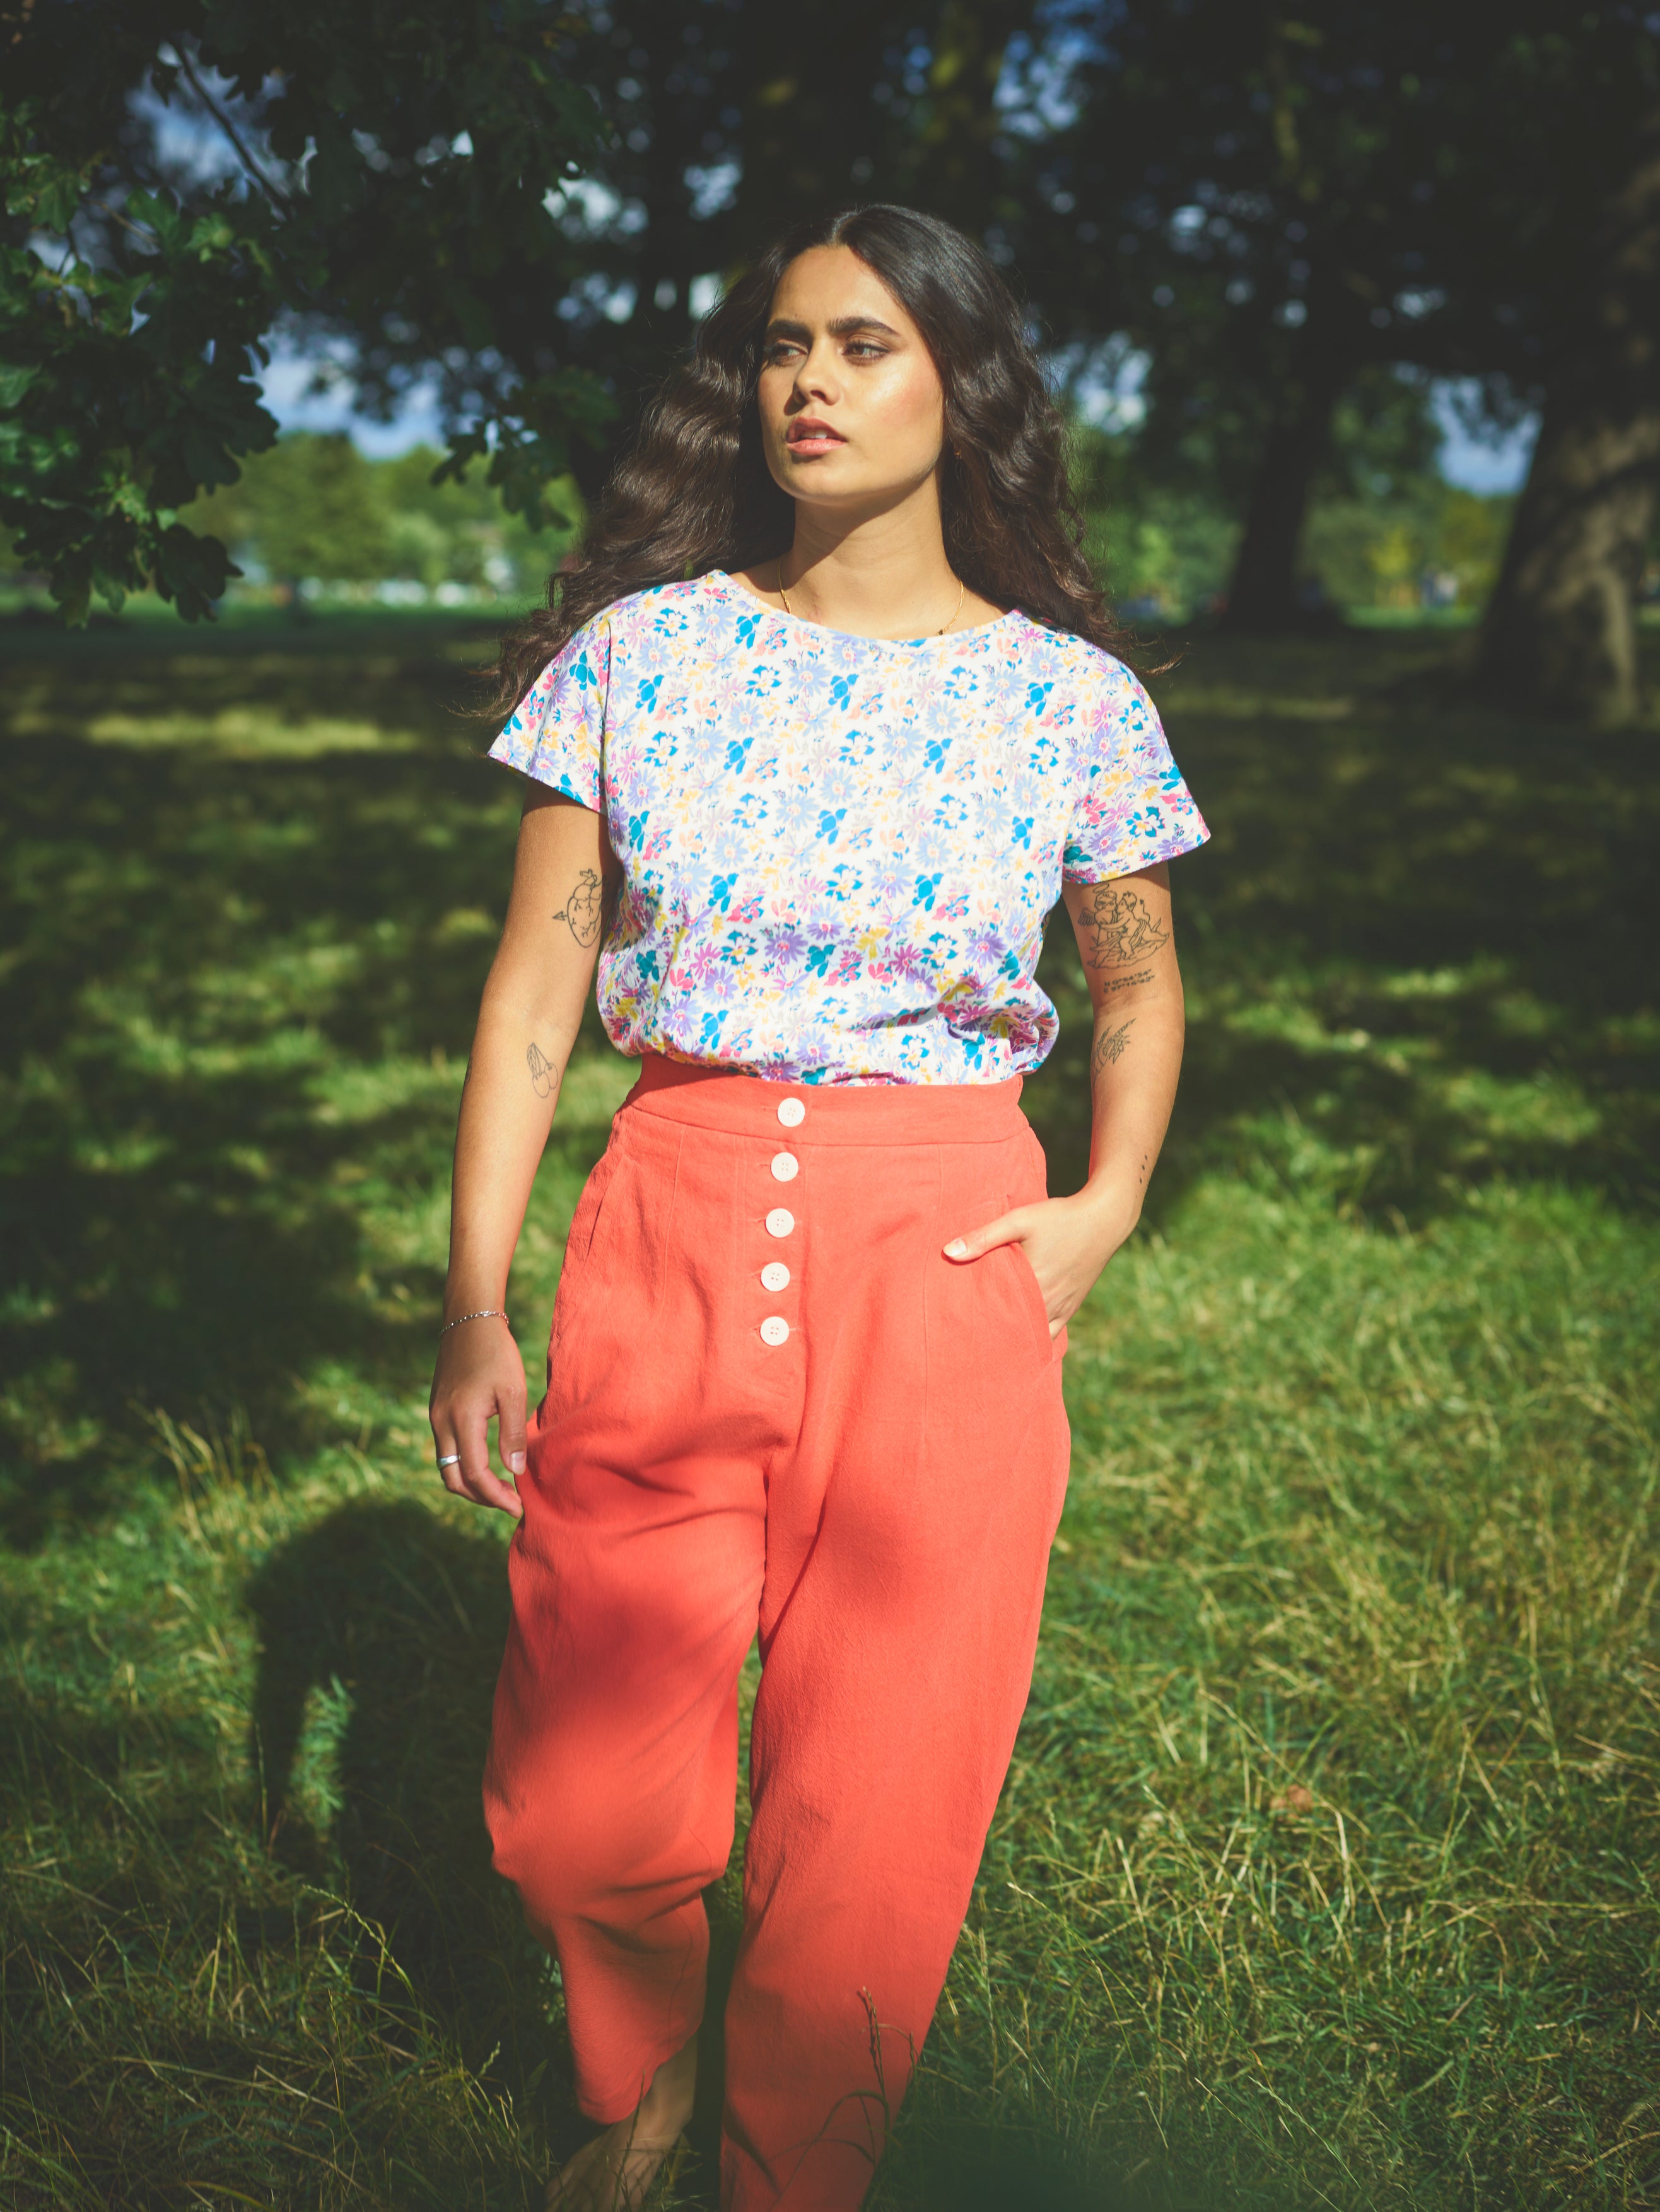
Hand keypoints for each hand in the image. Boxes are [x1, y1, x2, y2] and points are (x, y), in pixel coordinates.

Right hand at [428, 1316, 526, 1517]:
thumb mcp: (513, 1391)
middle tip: (511, 1502)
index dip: (496, 1497)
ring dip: (471, 1484)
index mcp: (461, 1419)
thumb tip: (516, 1472)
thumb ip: (513, 1434)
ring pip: (446, 1467)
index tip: (518, 1508)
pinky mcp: (437, 1412)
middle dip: (482, 1497)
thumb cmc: (497, 1353)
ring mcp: (435, 1418)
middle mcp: (441, 1423)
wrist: (469, 1321)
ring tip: (502, 1488)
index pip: (474, 1474)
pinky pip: (447, 1451)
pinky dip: (464, 1466)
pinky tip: (489, 1464)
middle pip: (454, 1479)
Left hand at [943, 1186, 1139, 1338]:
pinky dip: (1036, 1338)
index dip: (978, 1326)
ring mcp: (1062, 1307)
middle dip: (993, 1337)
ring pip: (1034, 1336)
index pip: (998, 1316)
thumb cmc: (1059, 1218)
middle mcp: (1048, 1303)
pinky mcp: (1071, 1307)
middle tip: (968, 1343)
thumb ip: (983, 1238)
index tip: (959, 1332)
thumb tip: (948, 1252)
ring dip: (1014, 1339)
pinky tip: (1021, 1340)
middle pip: (1015, 1331)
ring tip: (991, 1344)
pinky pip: (1052, 1332)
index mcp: (1032, 1285)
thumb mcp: (1018, 1221)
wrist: (1104, 1219)